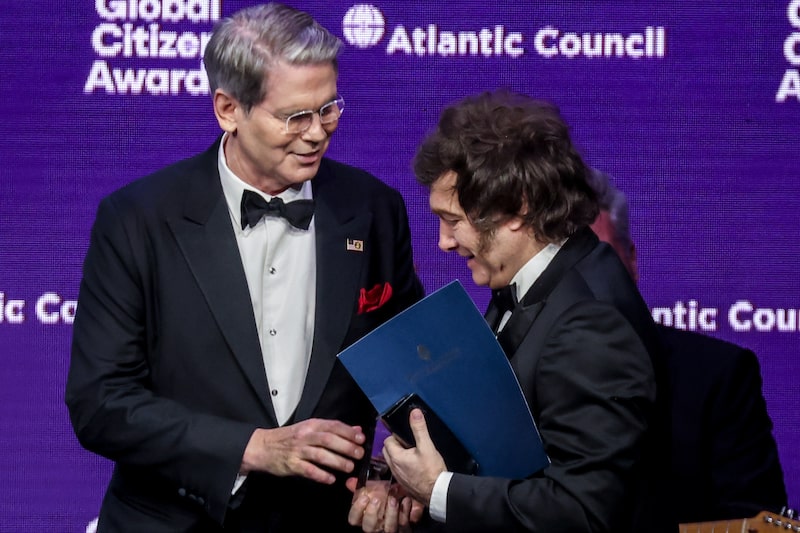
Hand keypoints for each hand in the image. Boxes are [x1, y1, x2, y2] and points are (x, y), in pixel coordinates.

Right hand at [240, 419, 364, 483]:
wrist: (262, 446)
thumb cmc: (289, 438)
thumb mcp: (310, 429)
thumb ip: (333, 430)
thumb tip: (357, 430)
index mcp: (311, 425)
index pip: (332, 425)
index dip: (348, 432)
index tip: (361, 439)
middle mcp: (305, 436)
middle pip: (328, 439)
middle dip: (346, 447)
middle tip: (359, 454)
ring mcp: (297, 451)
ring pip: (320, 455)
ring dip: (337, 461)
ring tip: (349, 468)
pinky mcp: (291, 465)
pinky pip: (308, 470)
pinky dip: (321, 475)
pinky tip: (331, 479)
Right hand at [345, 477, 423, 532]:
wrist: (407, 500)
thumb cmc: (386, 498)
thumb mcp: (374, 492)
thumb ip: (362, 488)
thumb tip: (350, 481)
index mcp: (366, 517)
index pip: (354, 519)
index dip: (357, 510)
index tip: (364, 497)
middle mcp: (377, 526)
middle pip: (368, 527)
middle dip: (372, 513)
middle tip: (377, 499)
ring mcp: (391, 528)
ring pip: (389, 528)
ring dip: (390, 513)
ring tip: (393, 499)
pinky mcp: (405, 529)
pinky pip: (405, 524)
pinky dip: (405, 511)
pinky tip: (406, 500)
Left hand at [382, 408, 446, 505]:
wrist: (438, 492)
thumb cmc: (432, 471)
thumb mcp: (427, 446)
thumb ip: (419, 429)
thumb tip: (414, 413)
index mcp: (396, 457)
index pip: (388, 440)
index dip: (396, 436)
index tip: (407, 436)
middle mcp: (393, 467)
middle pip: (388, 451)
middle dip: (396, 445)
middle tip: (410, 444)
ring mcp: (398, 477)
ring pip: (392, 461)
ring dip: (399, 456)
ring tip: (414, 454)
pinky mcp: (404, 484)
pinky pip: (398, 471)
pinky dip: (403, 466)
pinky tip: (415, 466)